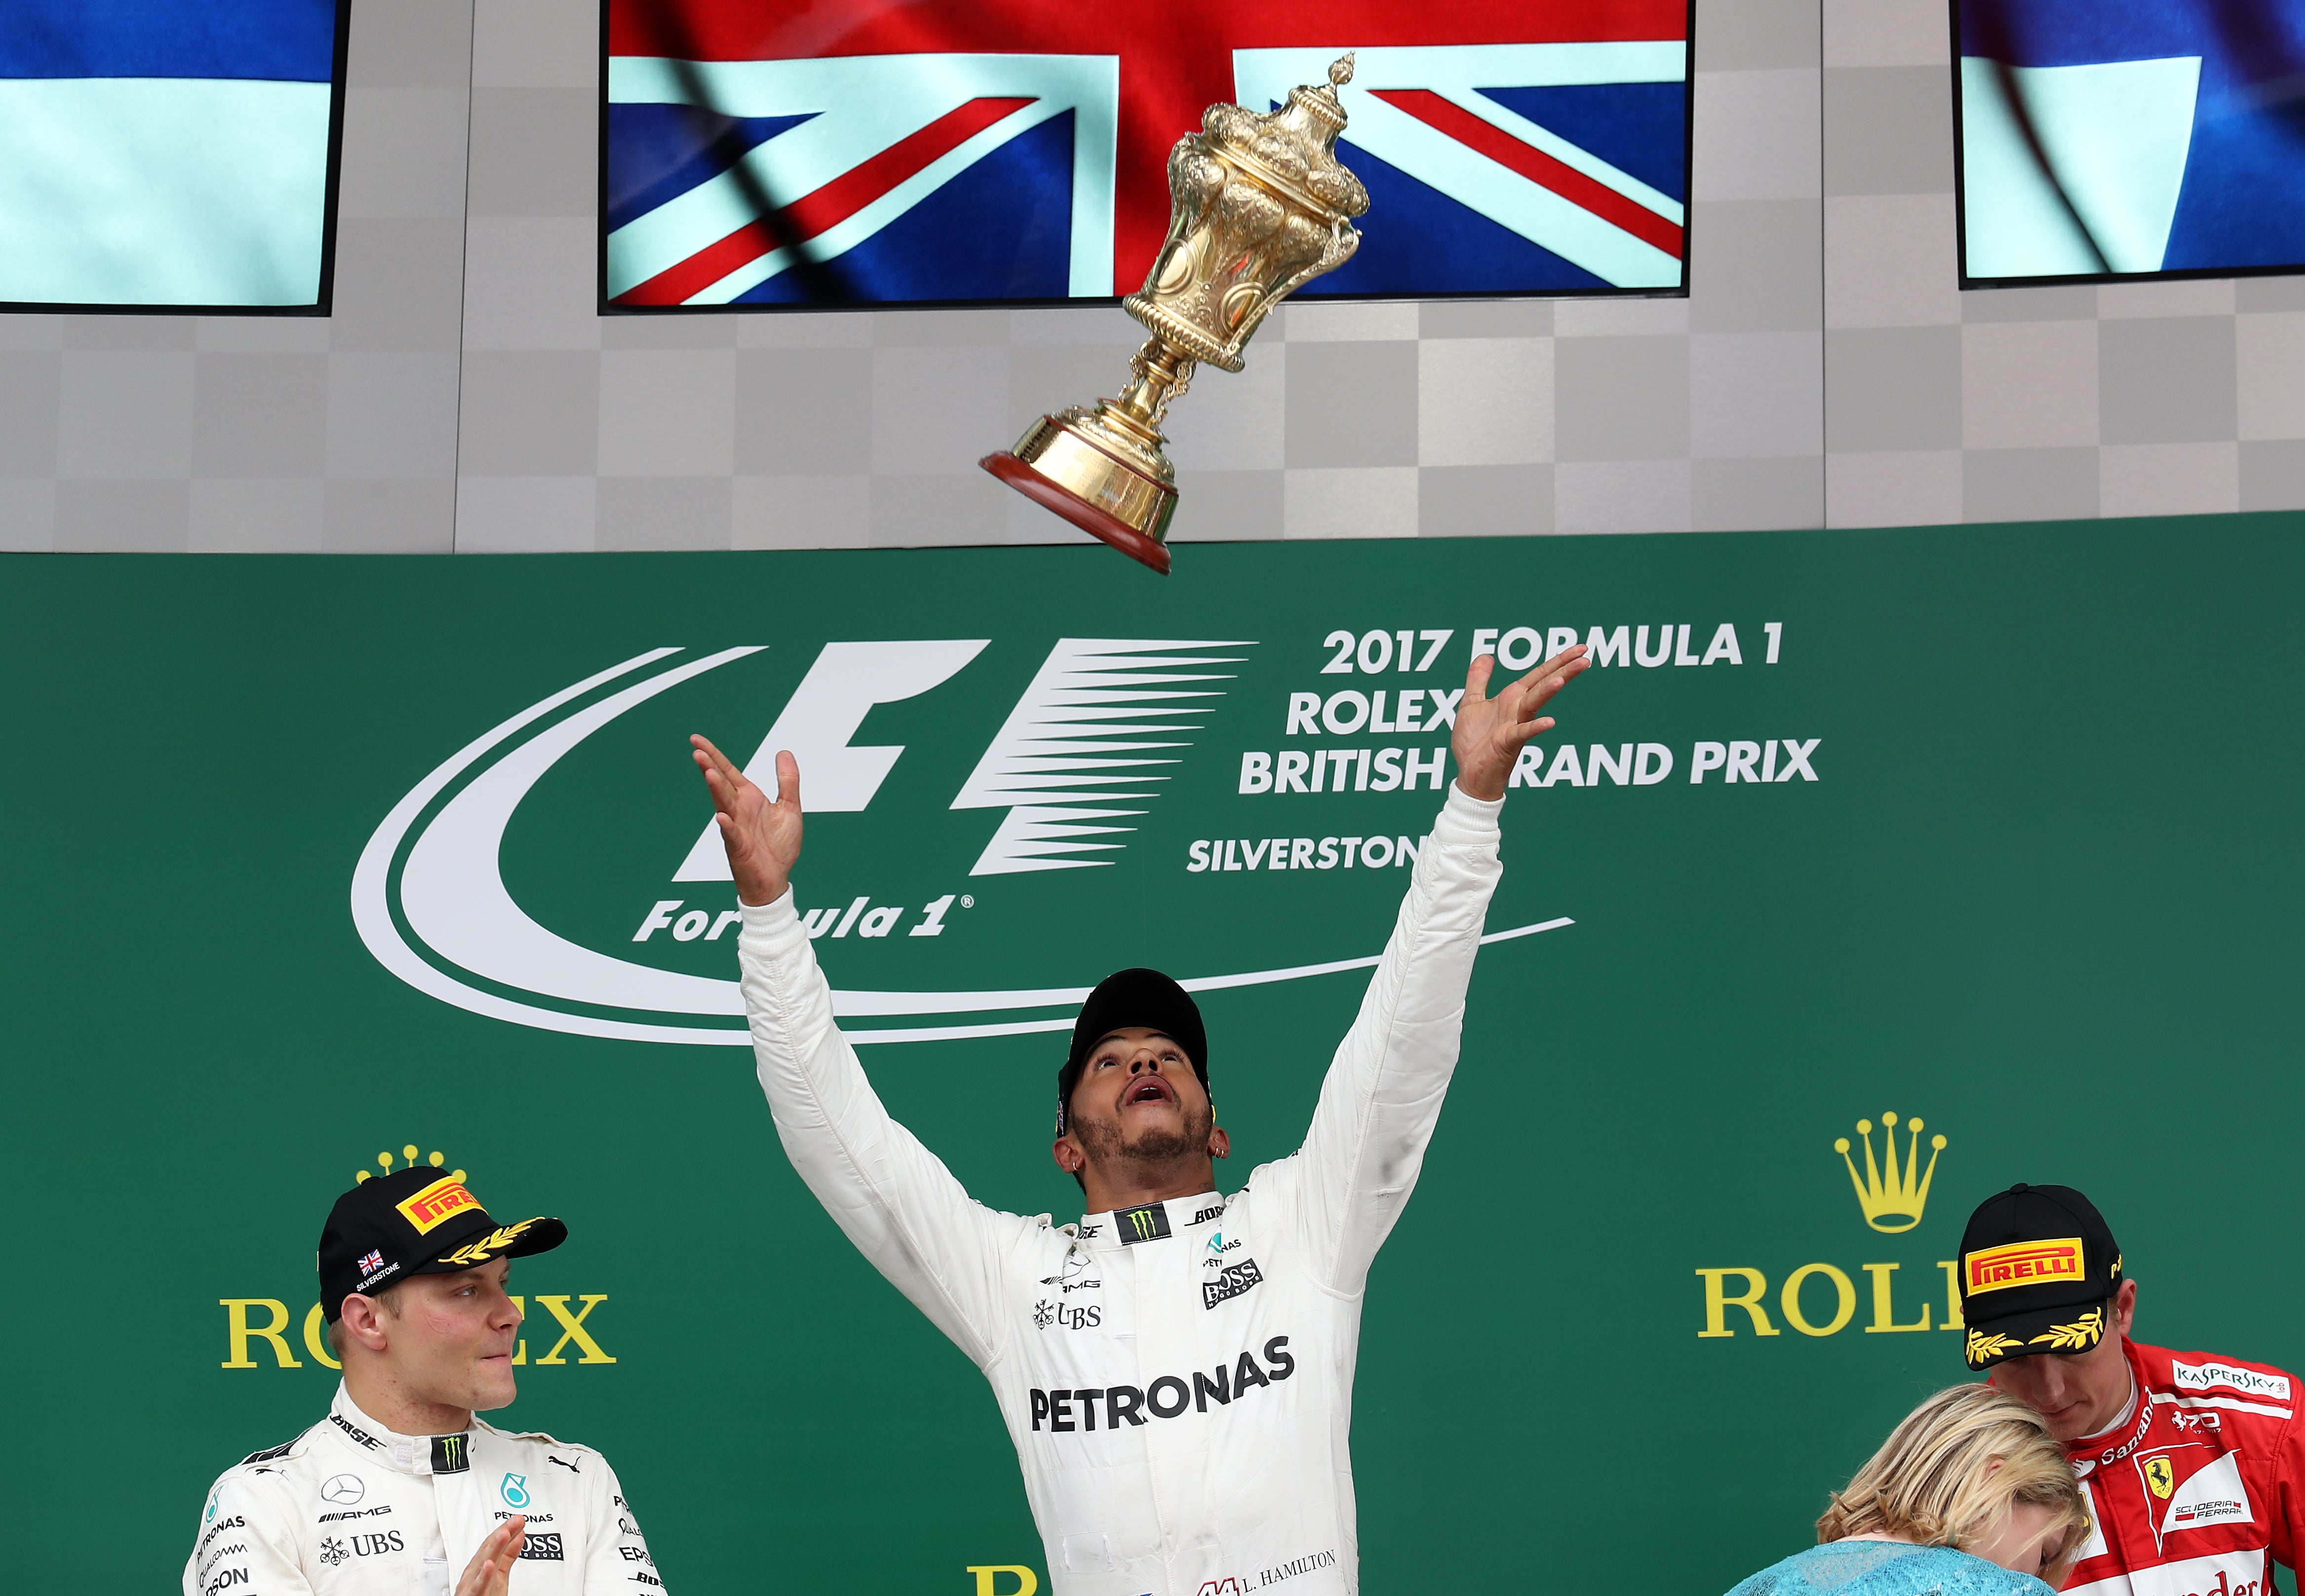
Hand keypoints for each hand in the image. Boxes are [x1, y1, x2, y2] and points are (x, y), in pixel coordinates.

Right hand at [454, 1517, 524, 1595]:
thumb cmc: (483, 1595)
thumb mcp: (500, 1573)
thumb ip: (508, 1554)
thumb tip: (519, 1535)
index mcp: (482, 1564)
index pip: (494, 1543)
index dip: (506, 1529)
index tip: (518, 1519)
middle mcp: (476, 1571)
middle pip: (489, 1549)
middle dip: (502, 1534)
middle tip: (515, 1521)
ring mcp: (473, 1583)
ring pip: (483, 1563)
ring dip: (493, 1548)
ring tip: (504, 1534)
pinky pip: (478, 1586)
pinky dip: (483, 1576)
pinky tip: (489, 1565)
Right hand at [690, 735, 801, 905]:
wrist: (777, 879)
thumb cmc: (778, 846)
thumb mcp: (789, 807)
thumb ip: (787, 780)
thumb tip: (784, 752)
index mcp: (748, 798)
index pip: (727, 771)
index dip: (713, 755)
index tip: (696, 740)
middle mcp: (738, 810)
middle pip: (721, 784)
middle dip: (709, 766)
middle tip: (697, 750)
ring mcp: (736, 828)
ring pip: (723, 805)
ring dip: (715, 789)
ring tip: (708, 772)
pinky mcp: (740, 848)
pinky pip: (732, 835)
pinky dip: (727, 826)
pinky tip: (721, 816)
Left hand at [1450, 645, 1590, 800]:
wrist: (1469, 775)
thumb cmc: (1473, 743)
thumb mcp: (1471, 703)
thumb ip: (1478, 679)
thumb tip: (1487, 654)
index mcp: (1511, 698)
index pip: (1539, 674)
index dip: (1558, 660)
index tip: (1580, 648)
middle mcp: (1518, 709)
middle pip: (1544, 685)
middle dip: (1563, 670)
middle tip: (1586, 657)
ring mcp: (1515, 726)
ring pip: (1534, 704)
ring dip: (1548, 691)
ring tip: (1562, 678)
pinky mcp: (1507, 743)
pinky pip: (1523, 733)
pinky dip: (1536, 727)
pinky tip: (1550, 722)